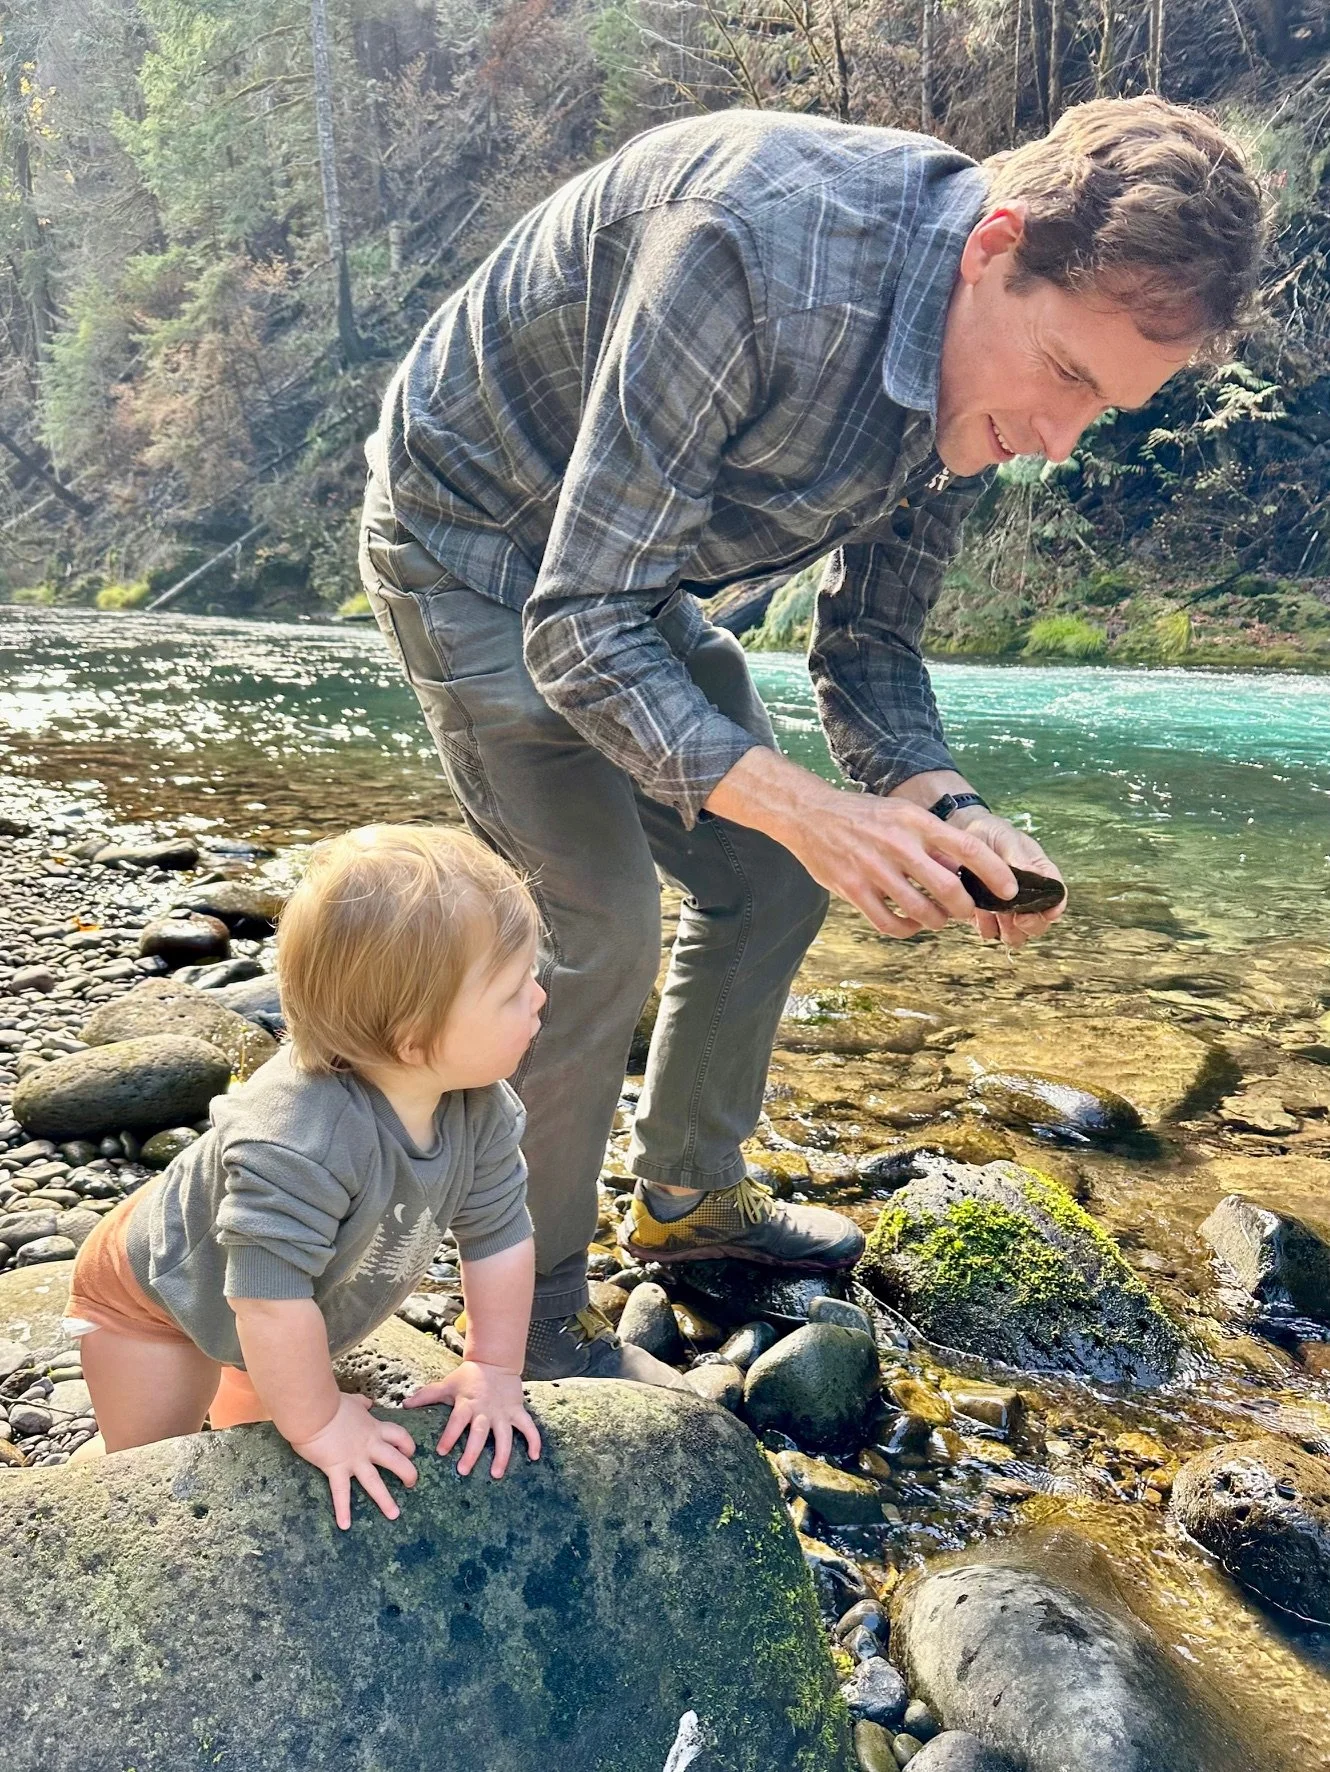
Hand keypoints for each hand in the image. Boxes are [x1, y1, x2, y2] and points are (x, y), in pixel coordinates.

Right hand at [288, 1391, 417, 1529]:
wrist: (315, 1410)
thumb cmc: (330, 1403)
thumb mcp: (351, 1401)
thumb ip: (362, 1404)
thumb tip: (368, 1402)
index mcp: (373, 1428)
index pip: (399, 1435)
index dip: (407, 1444)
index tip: (410, 1452)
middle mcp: (368, 1446)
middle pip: (396, 1460)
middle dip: (408, 1473)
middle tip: (413, 1484)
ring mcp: (354, 1459)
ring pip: (375, 1482)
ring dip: (385, 1500)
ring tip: (394, 1515)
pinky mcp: (336, 1468)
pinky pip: (341, 1493)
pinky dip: (342, 1510)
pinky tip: (344, 1526)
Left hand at [404, 1360, 541, 1478]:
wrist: (495, 1362)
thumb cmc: (468, 1377)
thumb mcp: (447, 1384)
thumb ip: (427, 1396)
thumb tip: (404, 1405)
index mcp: (467, 1403)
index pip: (457, 1420)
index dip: (450, 1435)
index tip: (441, 1451)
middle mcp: (486, 1409)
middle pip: (480, 1432)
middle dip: (473, 1452)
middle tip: (463, 1470)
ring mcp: (503, 1412)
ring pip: (505, 1435)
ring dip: (502, 1455)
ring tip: (496, 1474)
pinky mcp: (517, 1411)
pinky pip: (528, 1427)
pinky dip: (534, 1440)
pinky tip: (534, 1457)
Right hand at [704, 749, 1018, 938]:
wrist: (810, 814)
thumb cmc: (863, 816)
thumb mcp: (901, 814)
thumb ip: (930, 840)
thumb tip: (963, 870)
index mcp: (915, 822)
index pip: (967, 847)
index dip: (994, 871)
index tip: (1009, 890)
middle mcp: (897, 844)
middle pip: (948, 887)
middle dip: (965, 907)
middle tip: (966, 911)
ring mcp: (873, 868)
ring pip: (920, 910)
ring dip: (936, 921)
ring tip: (937, 919)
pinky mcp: (852, 888)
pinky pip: (889, 922)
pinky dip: (905, 929)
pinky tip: (908, 924)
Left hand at [950, 806, 1065, 948]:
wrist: (958, 833)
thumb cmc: (988, 832)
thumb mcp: (1004, 838)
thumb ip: (1019, 858)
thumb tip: (1037, 875)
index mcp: (1039, 873)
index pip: (1057, 896)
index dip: (1055, 908)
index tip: (1048, 913)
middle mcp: (1027, 894)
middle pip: (1039, 922)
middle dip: (1031, 925)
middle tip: (1018, 919)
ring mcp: (1006, 907)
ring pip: (1017, 933)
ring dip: (1009, 930)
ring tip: (994, 914)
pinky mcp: (985, 915)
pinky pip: (991, 931)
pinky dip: (986, 927)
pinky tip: (977, 914)